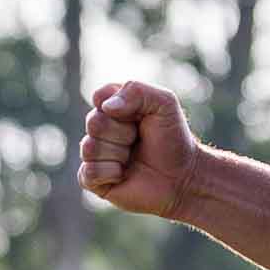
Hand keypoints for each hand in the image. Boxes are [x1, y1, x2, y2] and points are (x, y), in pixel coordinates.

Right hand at [76, 80, 200, 218]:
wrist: (182, 177)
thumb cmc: (173, 138)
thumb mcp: (164, 103)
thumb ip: (137, 91)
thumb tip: (105, 107)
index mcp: (114, 105)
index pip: (100, 96)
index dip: (121, 108)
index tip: (141, 116)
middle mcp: (101, 127)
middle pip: (94, 122)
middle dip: (123, 133)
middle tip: (139, 140)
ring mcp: (95, 153)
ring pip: (89, 147)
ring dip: (118, 154)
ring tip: (133, 158)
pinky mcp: (93, 179)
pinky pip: (88, 172)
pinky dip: (109, 174)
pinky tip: (123, 175)